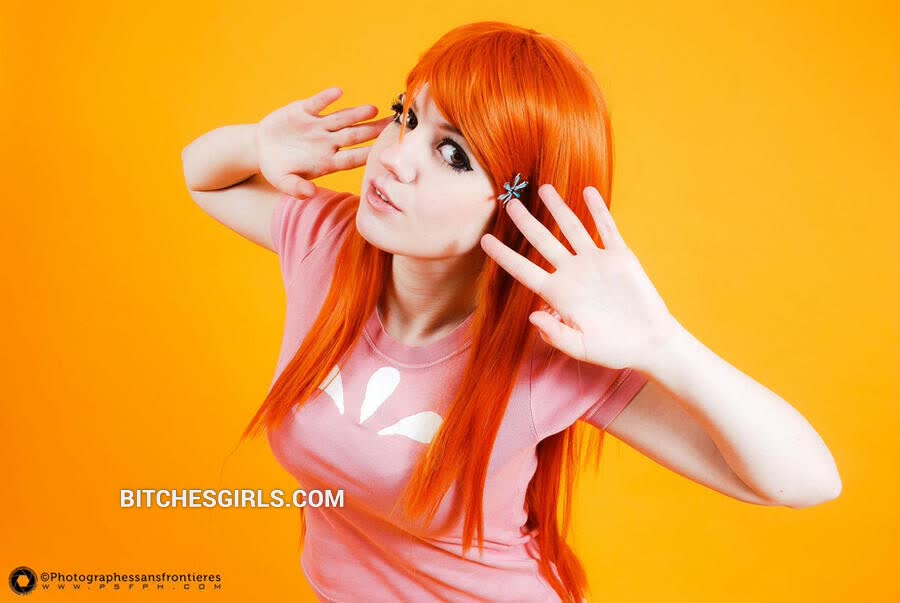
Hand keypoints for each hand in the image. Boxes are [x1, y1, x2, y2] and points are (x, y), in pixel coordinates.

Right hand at [255, 87, 392, 197]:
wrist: (261, 148)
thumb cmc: (277, 169)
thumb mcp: (283, 182)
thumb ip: (296, 188)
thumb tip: (309, 193)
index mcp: (327, 162)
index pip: (351, 160)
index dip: (365, 157)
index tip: (380, 155)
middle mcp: (327, 142)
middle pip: (354, 136)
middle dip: (372, 131)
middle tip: (392, 126)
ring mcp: (318, 126)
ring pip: (341, 118)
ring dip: (356, 114)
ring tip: (373, 109)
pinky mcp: (304, 111)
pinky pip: (318, 104)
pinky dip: (326, 98)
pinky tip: (338, 92)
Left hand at [480, 184, 681, 369]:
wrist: (649, 343)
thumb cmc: (613, 350)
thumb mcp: (581, 348)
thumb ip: (556, 335)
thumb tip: (532, 317)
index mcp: (558, 295)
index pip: (524, 270)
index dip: (504, 255)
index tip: (484, 240)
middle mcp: (572, 274)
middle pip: (543, 242)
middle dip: (526, 222)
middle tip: (509, 203)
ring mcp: (595, 263)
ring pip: (572, 228)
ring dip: (558, 208)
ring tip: (544, 187)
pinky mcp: (620, 258)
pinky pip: (607, 229)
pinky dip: (598, 210)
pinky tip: (588, 192)